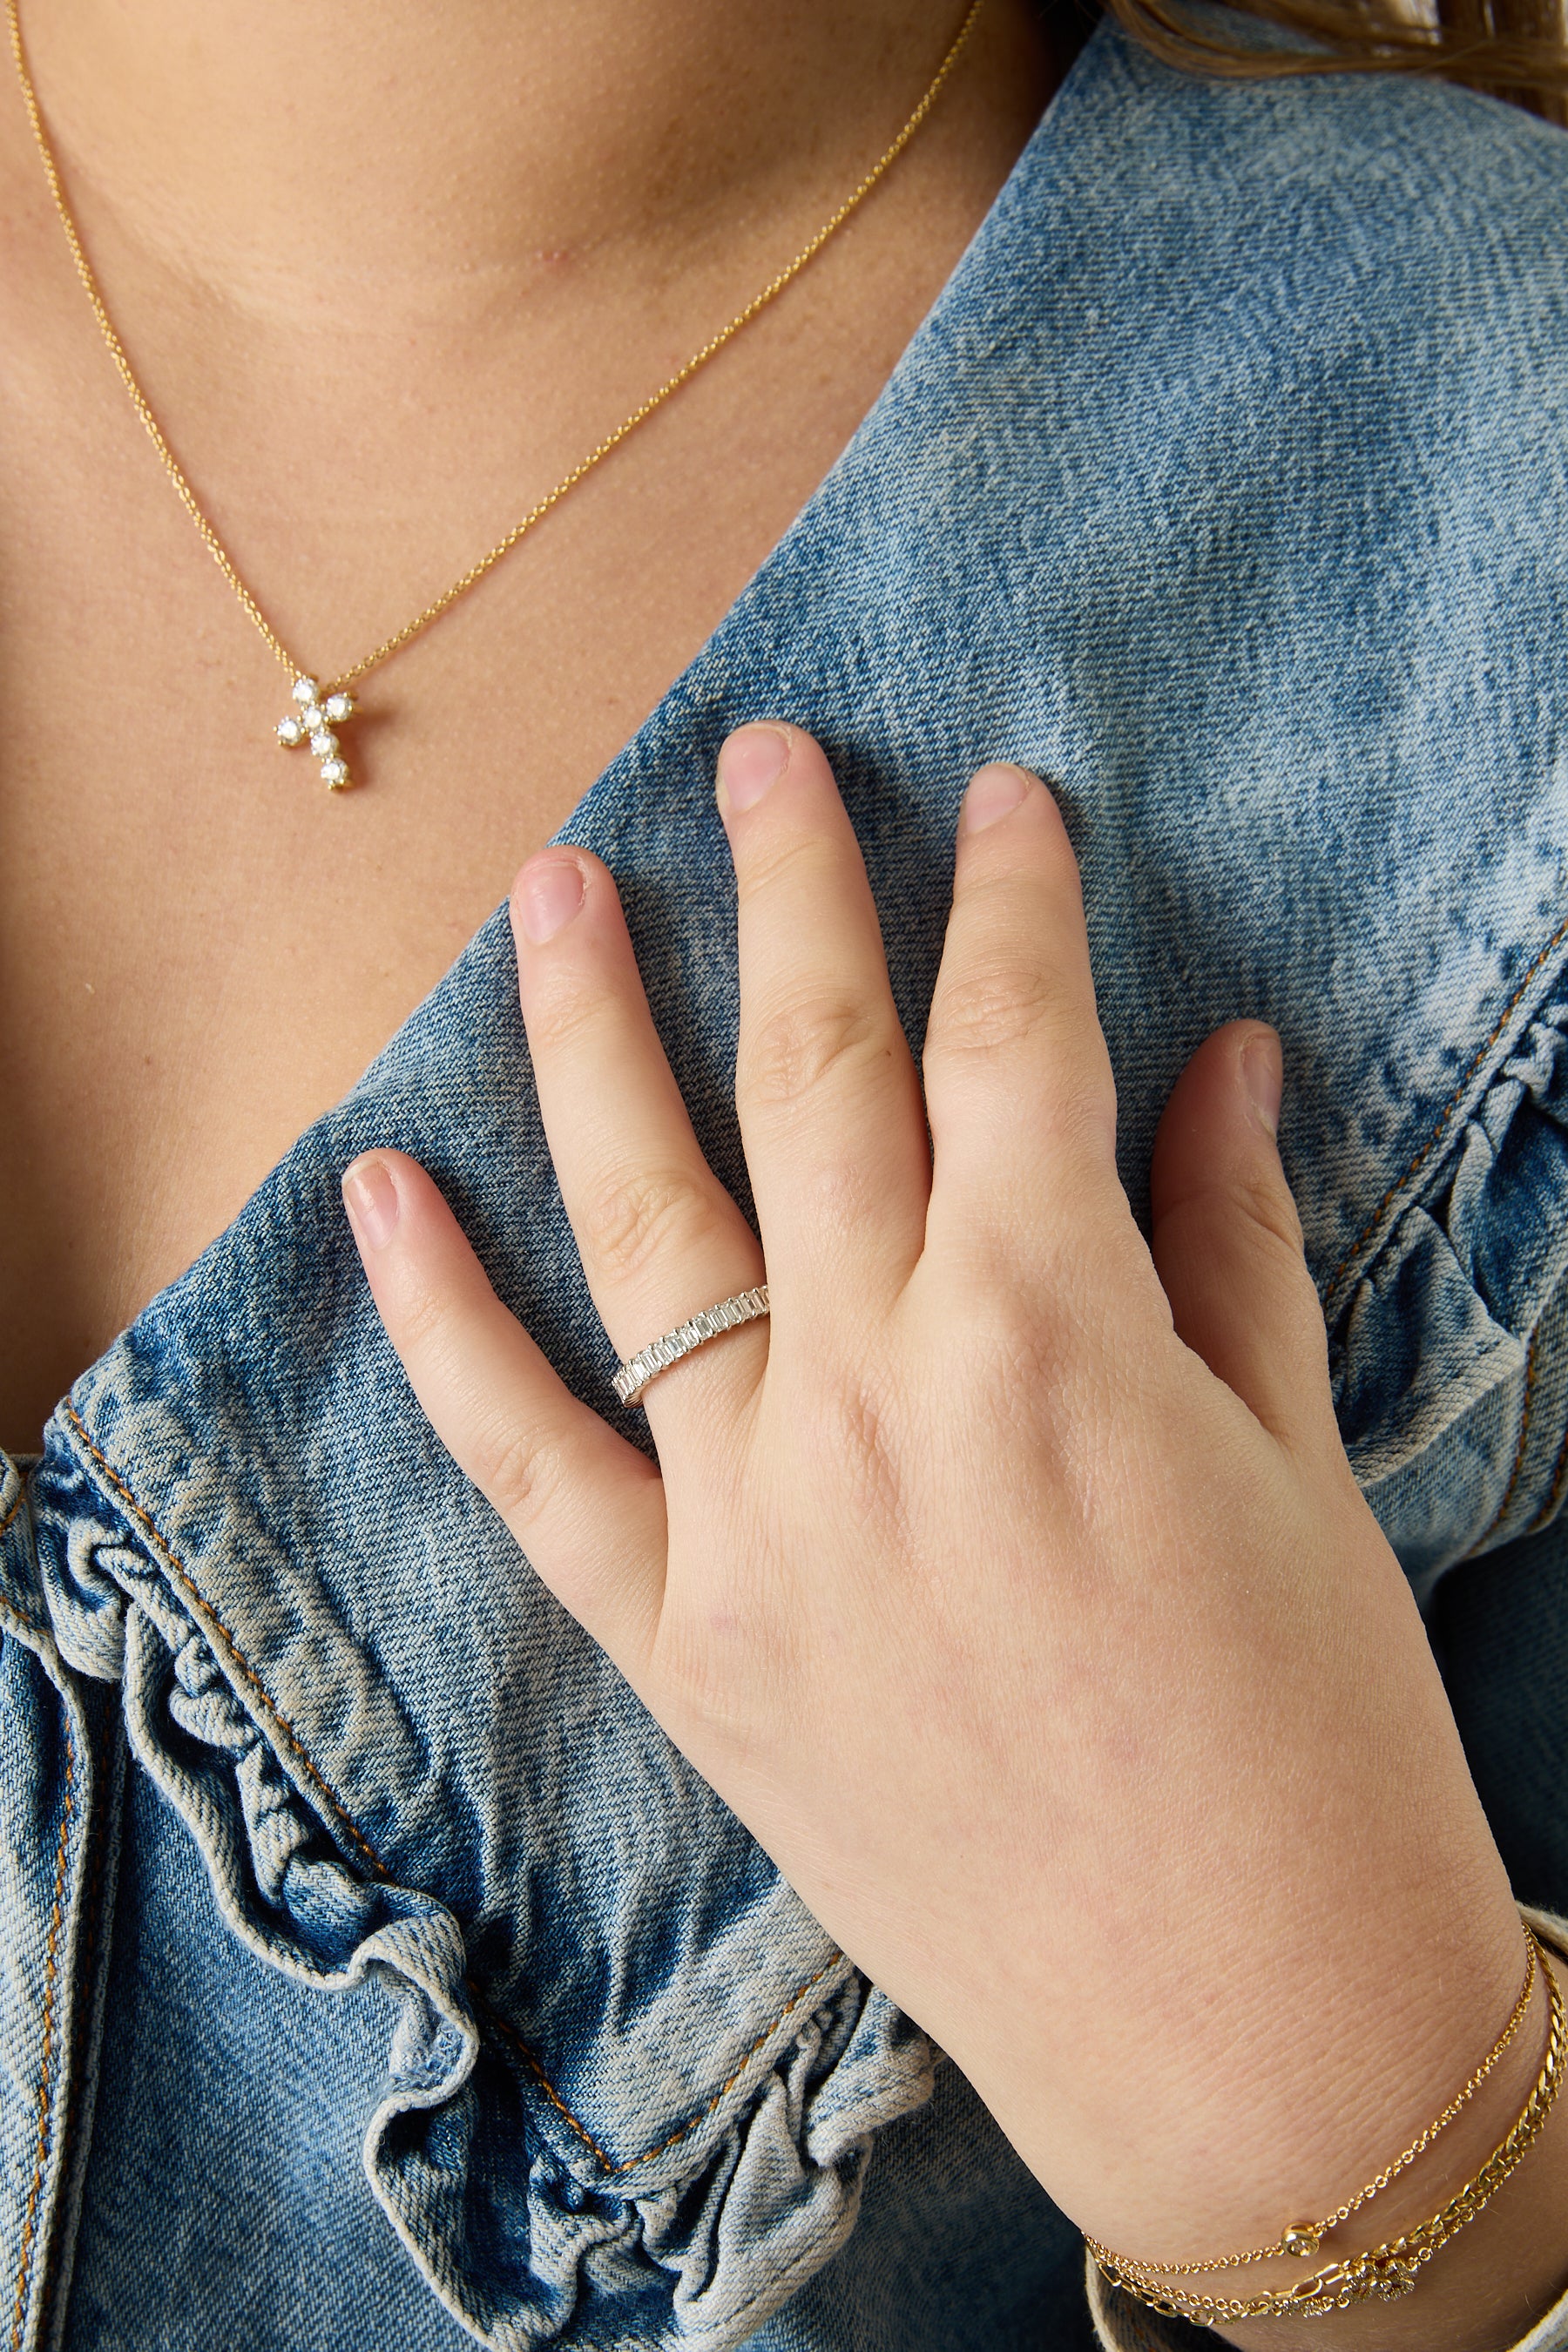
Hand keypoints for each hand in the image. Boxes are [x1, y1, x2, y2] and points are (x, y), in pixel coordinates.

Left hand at [343, 725, 1539, 2337]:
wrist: (1246, 2034)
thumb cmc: (1317, 1746)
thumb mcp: (1294, 1461)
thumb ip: (1222, 1238)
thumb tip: (1212, 1056)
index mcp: (1059, 1333)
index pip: (1015, 1043)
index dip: (1010, 900)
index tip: (1002, 803)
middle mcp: (881, 1396)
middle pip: (816, 1079)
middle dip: (794, 894)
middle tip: (759, 761)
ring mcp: (757, 1520)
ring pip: (646, 1219)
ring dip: (590, 1034)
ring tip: (554, 888)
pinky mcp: (686, 1643)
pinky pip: (526, 1459)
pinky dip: (438, 1324)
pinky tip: (376, 1190)